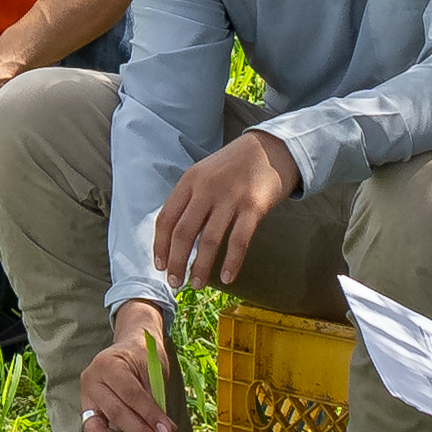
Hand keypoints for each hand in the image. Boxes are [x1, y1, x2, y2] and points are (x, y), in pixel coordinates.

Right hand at [58, 311, 180, 431]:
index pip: (130, 394)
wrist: (127, 353)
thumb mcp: (152, 370)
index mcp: (107, 364)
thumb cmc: (142, 359)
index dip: (150, 415)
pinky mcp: (86, 416)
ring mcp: (85, 400)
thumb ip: (154, 399)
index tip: (167, 431)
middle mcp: (91, 382)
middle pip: (115, 414)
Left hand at [142, 127, 296, 291]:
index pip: (166, 218)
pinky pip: (239, 240)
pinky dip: (232, 262)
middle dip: (176, 262)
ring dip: (201, 267)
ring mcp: (230, 197)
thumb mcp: (205, 173)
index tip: (159, 266)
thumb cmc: (235, 166)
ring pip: (208, 240)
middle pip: (183, 233)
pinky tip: (228, 278)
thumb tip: (176, 236)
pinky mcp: (253, 206)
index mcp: (190, 181)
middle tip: (175, 283)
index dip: (160, 246)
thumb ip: (191, 199)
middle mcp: (206, 189)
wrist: (271, 147)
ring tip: (197, 284)